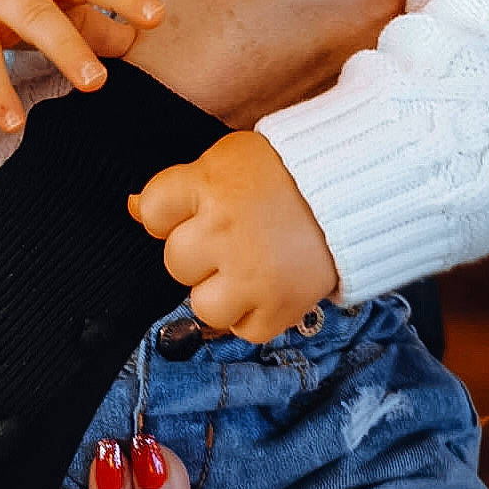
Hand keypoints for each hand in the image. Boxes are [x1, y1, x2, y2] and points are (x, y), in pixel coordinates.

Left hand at [132, 132, 337, 341]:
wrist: (355, 187)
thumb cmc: (286, 171)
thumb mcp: (227, 158)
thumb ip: (181, 185)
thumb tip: (133, 208)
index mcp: (210, 185)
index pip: (152, 211)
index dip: (168, 213)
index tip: (192, 210)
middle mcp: (225, 232)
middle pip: (175, 261)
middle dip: (197, 252)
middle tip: (231, 236)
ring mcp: (253, 274)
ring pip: (202, 305)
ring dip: (220, 291)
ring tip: (247, 267)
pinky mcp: (280, 307)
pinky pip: (243, 330)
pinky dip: (253, 314)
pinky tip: (268, 285)